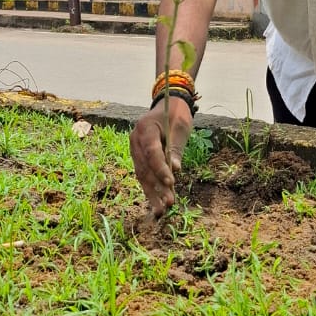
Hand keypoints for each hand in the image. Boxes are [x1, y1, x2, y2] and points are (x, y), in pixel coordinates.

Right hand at [129, 96, 193, 216]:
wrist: (168, 104)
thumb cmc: (176, 114)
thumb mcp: (180, 127)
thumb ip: (176, 148)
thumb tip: (175, 170)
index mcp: (146, 128)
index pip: (152, 151)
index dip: (160, 168)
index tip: (171, 182)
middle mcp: (135, 139)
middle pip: (145, 167)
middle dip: (157, 187)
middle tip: (169, 204)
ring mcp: (134, 148)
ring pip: (142, 174)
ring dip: (152, 193)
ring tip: (162, 211)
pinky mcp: (138, 156)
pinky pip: (143, 174)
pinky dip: (150, 188)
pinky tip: (156, 203)